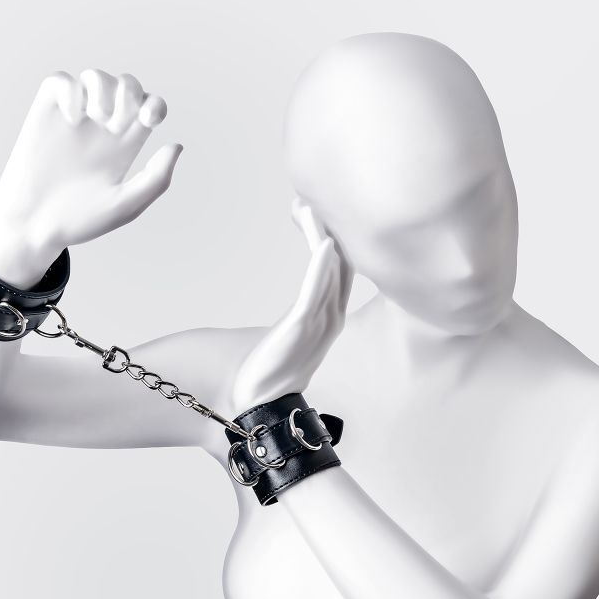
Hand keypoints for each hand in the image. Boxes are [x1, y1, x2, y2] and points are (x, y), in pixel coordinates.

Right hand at [0, 69, 183, 286]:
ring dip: (103, 87)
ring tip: (98, 116)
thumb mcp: (125, 206)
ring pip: (95, 77)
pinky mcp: (45, 114)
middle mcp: (100, 128)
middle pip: (126, 85)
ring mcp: (73, 119)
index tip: (147, 121)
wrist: (35, 225)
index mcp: (123, 146)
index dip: (155, 105)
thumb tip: (176, 145)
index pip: (149, 109)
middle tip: (117, 122)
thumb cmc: (79, 220)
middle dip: (130, 91)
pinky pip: (60, 81)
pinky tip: (72, 117)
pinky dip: (70, 90)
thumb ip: (156, 178)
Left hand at [231, 199, 352, 412]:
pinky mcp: (302, 329)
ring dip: (320, 237)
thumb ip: (303, 312)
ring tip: (309, 208)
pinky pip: (315, 293)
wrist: (260, 401)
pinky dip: (321, 268)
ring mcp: (320, 323)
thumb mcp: (292, 335)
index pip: (338, 267)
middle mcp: (331, 316)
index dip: (330, 236)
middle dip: (326, 229)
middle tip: (307, 197)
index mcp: (330, 315)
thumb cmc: (272, 370)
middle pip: (337, 263)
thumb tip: (303, 301)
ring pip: (327, 272)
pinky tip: (324, 245)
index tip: (311, 209)